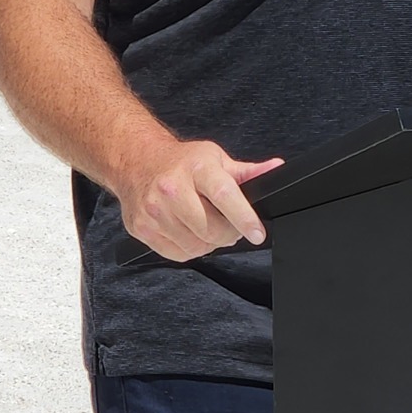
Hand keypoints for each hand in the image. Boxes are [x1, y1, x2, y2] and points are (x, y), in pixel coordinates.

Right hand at [119, 140, 284, 261]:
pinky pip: (177, 254)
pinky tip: (188, 231)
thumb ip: (246, 171)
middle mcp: (172, 187)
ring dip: (209, 243)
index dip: (245, 218)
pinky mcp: (142, 227)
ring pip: (196, 246)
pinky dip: (189, 248)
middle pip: (212, 229)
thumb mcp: (215, 159)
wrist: (137, 162)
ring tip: (206, 226)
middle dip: (229, 234)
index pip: (225, 196)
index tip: (257, 234)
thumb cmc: (180, 162)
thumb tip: (275, 169)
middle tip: (230, 226)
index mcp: (197, 167)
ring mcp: (154, 209)